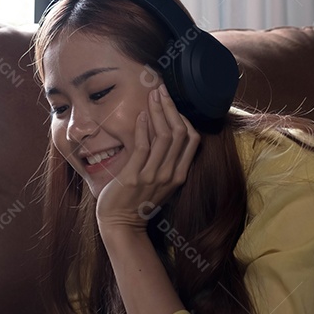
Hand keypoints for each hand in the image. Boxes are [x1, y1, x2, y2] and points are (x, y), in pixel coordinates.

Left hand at [95, 84, 200, 234]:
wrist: (121, 224)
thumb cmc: (137, 201)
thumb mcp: (160, 182)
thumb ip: (166, 161)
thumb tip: (163, 132)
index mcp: (179, 175)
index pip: (192, 139)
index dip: (183, 117)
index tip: (172, 102)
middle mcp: (170, 174)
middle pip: (179, 133)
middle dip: (171, 107)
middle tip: (161, 90)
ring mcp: (153, 176)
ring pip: (163, 137)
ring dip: (158, 112)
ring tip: (152, 96)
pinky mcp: (134, 177)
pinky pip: (143, 147)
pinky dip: (142, 128)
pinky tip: (139, 115)